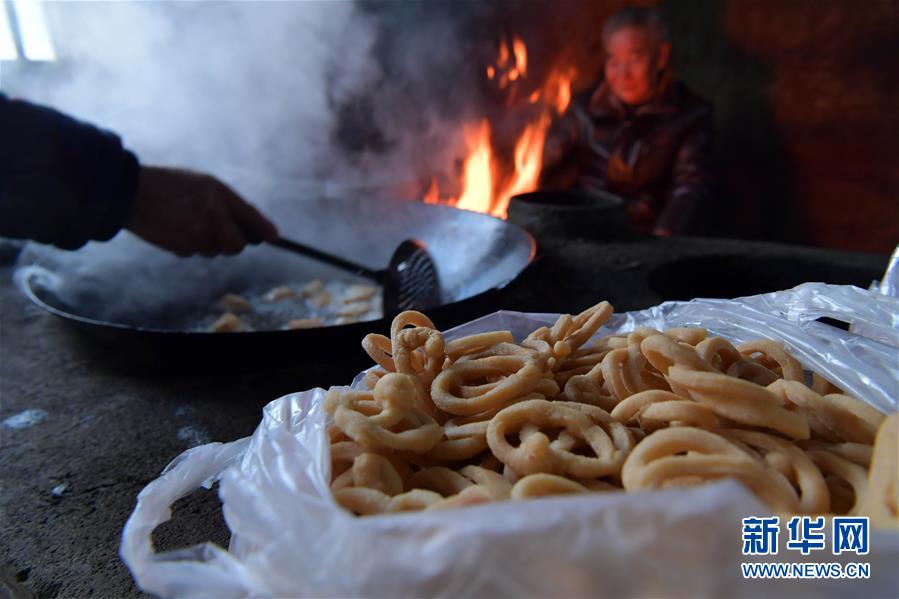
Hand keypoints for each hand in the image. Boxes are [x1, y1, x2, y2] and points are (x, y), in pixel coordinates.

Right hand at [126, 165, 277, 256]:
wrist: (130, 193)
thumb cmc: (170, 185)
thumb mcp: (205, 184)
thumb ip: (230, 204)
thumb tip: (256, 229)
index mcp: (219, 195)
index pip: (249, 216)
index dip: (263, 229)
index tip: (276, 238)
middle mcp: (211, 217)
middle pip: (236, 245)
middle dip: (231, 241)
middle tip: (218, 229)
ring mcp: (196, 235)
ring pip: (215, 250)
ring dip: (208, 242)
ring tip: (188, 221)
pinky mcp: (181, 248)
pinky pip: (196, 252)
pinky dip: (190, 244)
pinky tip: (176, 228)